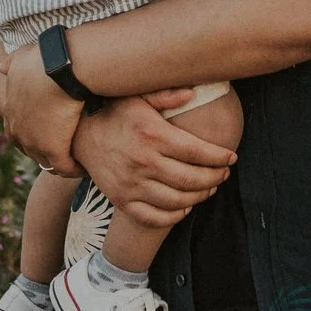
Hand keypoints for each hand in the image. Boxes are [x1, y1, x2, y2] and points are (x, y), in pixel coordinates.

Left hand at [0, 41, 86, 173]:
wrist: (60, 68)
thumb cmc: (45, 58)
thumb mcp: (22, 57)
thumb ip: (11, 63)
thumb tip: (0, 67)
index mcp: (11, 109)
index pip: (17, 128)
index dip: (33, 131)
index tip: (49, 129)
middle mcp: (18, 129)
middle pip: (29, 148)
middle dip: (45, 150)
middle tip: (64, 148)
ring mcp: (33, 142)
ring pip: (46, 161)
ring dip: (60, 162)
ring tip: (76, 160)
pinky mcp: (53, 150)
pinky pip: (64, 167)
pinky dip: (74, 168)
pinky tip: (85, 165)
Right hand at [71, 95, 235, 228]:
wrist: (78, 136)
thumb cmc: (114, 113)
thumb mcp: (138, 96)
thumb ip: (166, 94)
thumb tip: (193, 92)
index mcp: (152, 134)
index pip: (197, 151)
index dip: (219, 157)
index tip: (231, 157)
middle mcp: (142, 162)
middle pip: (191, 179)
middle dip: (215, 178)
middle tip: (223, 174)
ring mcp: (131, 185)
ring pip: (178, 200)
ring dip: (200, 197)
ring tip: (209, 188)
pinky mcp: (122, 201)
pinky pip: (154, 218)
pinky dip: (174, 216)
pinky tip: (185, 206)